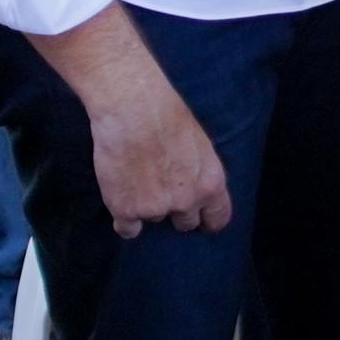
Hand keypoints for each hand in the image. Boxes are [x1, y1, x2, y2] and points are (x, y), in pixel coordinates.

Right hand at [38, 10, 230, 239]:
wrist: (132, 109)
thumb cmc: (167, 117)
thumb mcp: (200, 146)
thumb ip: (200, 174)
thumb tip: (197, 191)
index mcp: (211, 184)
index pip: (217, 219)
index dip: (208, 221)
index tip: (201, 222)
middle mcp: (186, 201)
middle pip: (185, 224)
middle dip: (175, 211)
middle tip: (160, 189)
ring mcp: (155, 209)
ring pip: (152, 219)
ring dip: (145, 206)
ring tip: (136, 176)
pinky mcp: (126, 210)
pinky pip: (127, 230)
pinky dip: (123, 218)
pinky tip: (121, 197)